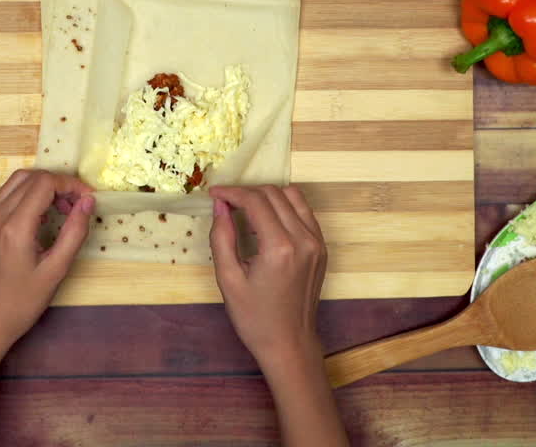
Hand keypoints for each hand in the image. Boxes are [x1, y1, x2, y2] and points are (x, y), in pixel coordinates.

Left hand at [0, 169, 94, 358]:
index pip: (44, 183)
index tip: (88, 200)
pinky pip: (7, 196)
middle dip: (59, 183)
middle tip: (78, 205)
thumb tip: (88, 201)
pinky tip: (42, 218)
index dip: (71, 185)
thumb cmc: (20, 304)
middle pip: (30, 177)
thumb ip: (74, 232)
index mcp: (13, 227)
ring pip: (17, 182)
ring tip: (63, 210)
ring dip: (43, 187)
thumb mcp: (55, 271)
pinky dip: (28, 196)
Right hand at [208, 184, 327, 367]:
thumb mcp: (228, 279)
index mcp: (280, 248)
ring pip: (292, 197)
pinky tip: (267, 221)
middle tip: (225, 203)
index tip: (214, 194)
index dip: (232, 192)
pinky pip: (304, 212)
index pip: (255, 201)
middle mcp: (303, 239)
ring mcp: (317, 243)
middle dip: (247, 193)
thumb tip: (220, 206)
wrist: (289, 343)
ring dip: (267, 196)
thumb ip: (222, 237)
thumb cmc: (255, 318)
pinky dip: (284, 207)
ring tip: (246, 209)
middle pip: (274, 194)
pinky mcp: (321, 248)